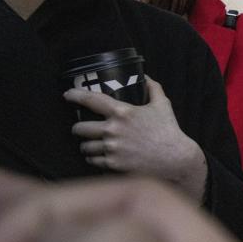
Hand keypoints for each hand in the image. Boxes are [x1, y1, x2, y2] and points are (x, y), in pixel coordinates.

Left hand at [67, 76, 207, 201]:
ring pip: (85, 147)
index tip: (68, 94)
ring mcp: (112, 149)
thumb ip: (153, 88)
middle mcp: (113, 130)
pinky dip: (94, 158)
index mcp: (123, 112)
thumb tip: (146, 77)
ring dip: (86, 145)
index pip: (91, 100)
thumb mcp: (163, 105)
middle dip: (78, 128)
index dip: (75, 95)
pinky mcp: (113, 165)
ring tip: (91, 144)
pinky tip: (98, 156)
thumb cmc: (169, 131)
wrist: (175, 159)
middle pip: (80, 128)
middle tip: (82, 128)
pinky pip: (92, 161)